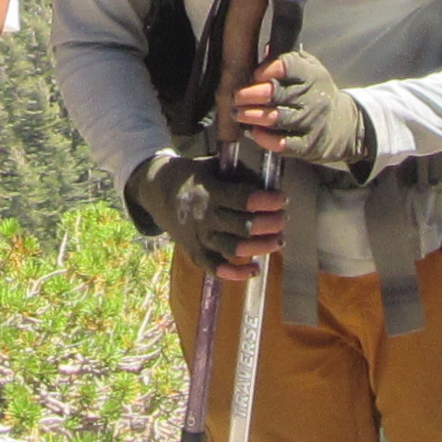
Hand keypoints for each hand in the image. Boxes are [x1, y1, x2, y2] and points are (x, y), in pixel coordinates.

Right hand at [129, 149, 284, 278]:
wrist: (158, 193)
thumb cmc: (194, 177)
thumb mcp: (213, 167)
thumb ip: (239, 174)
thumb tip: (270, 181)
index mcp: (211, 192)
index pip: (243, 199)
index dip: (267, 201)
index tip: (283, 198)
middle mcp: (205, 217)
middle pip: (243, 226)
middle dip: (269, 224)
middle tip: (284, 219)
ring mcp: (200, 238)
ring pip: (234, 249)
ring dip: (260, 247)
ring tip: (278, 241)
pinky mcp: (196, 253)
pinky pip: (216, 268)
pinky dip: (236, 274)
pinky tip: (255, 270)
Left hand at [237, 51, 373, 179]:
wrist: (343, 125)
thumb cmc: (317, 93)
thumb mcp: (310, 70)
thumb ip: (289, 60)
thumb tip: (266, 49)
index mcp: (311, 75)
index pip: (290, 67)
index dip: (269, 69)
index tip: (255, 74)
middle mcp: (312, 98)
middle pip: (278, 93)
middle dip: (251, 94)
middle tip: (237, 96)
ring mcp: (310, 122)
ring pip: (276, 118)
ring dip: (252, 115)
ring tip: (239, 113)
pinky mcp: (307, 144)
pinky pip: (282, 143)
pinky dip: (264, 138)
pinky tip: (254, 132)